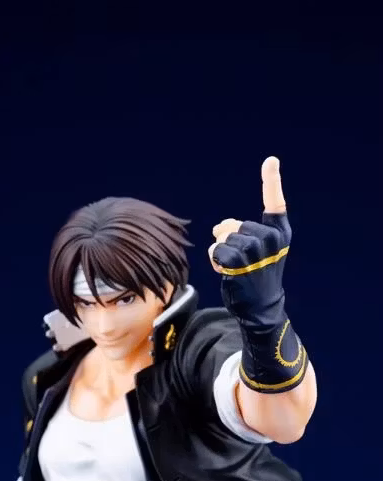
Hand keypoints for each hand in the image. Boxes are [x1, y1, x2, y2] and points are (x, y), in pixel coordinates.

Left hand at [207, 156, 290, 326]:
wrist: (260, 307)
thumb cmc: (257, 276)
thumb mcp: (257, 251)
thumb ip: (242, 231)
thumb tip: (220, 226)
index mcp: (280, 232)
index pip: (275, 202)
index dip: (272, 180)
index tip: (271, 160)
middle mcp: (271, 238)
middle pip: (235, 224)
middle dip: (230, 239)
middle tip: (241, 260)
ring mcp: (255, 250)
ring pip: (224, 237)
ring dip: (222, 252)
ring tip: (236, 268)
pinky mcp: (238, 261)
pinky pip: (216, 249)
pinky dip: (215, 260)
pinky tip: (227, 272)